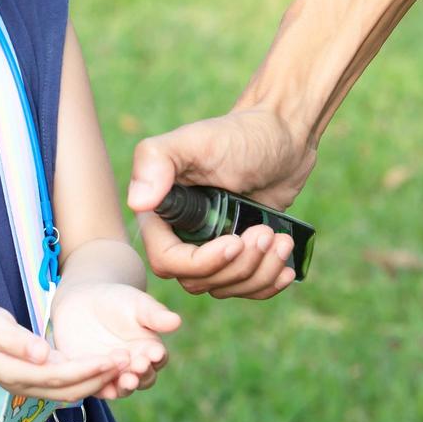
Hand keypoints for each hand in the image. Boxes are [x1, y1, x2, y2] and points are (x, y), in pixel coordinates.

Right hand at [0, 303, 125, 402]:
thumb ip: (16, 340)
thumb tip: (41, 354)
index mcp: (17, 373)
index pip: (58, 376)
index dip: (85, 370)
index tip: (110, 359)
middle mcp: (28, 384)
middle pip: (70, 388)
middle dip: (100, 376)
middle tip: (128, 361)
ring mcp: (33, 382)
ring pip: (71, 388)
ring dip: (97, 378)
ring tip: (123, 364)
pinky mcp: (37, 374)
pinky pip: (66, 381)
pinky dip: (86, 376)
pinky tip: (104, 365)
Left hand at [50, 283, 180, 398]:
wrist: (83, 302)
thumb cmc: (117, 301)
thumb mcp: (136, 304)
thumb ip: (154, 314)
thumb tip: (176, 320)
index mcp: (149, 349)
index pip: (158, 358)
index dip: (157, 356)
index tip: (155, 352)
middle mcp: (134, 367)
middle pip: (143, 378)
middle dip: (142, 374)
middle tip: (138, 366)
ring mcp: (114, 374)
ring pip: (123, 387)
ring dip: (126, 385)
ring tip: (126, 379)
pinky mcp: (93, 377)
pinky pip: (98, 387)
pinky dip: (102, 388)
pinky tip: (104, 385)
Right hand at [127, 108, 314, 297]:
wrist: (282, 136)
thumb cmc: (237, 134)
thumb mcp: (196, 142)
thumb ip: (156, 162)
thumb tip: (137, 202)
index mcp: (161, 208)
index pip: (167, 260)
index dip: (202, 262)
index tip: (236, 241)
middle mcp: (180, 230)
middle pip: (198, 280)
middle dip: (237, 266)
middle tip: (264, 233)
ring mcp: (210, 244)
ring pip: (224, 287)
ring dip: (258, 273)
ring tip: (280, 240)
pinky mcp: (239, 252)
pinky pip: (245, 287)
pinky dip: (268, 283)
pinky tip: (285, 265)